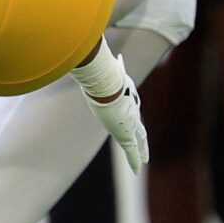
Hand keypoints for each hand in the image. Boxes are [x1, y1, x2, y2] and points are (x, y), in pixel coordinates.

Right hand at [83, 59, 149, 174]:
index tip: (132, 113)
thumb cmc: (100, 78)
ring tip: (145, 160)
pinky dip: (135, 161)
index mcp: (124, 99)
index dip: (131, 112)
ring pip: (139, 141)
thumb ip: (91, 65)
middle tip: (143, 138)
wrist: (108, 86)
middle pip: (139, 126)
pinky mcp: (126, 135)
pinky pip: (132, 152)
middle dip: (141, 134)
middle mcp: (130, 112)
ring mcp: (130, 124)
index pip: (130, 108)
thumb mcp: (95, 72)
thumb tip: (78, 52)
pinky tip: (138, 170)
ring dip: (142, 150)